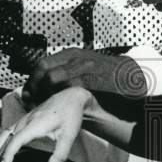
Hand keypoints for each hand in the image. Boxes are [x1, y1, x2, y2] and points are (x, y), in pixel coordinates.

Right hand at [0, 87, 92, 161]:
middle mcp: (24, 122)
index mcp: (34, 125)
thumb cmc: (70, 116)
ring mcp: (21, 121)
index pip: (15, 141)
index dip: (7, 156)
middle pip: (3, 141)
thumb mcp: (69, 136)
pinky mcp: (21, 122)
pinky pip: (5, 135)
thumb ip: (59, 156)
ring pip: (2, 138)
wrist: (70, 98)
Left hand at [22, 49, 144, 104]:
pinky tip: (61, 107)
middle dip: (34, 87)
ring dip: (45, 93)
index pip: (42, 64)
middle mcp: (77, 57)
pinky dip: (61, 98)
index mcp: (73, 54)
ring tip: (45, 106)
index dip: (31, 80)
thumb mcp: (85, 69)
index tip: (28, 94)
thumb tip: (41, 87)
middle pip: (44, 69)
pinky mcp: (95, 80)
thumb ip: (65, 74)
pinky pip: (70, 88)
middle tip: (32, 102)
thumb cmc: (108, 78)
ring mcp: (86, 67)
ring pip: (54, 78)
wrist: (134, 78)